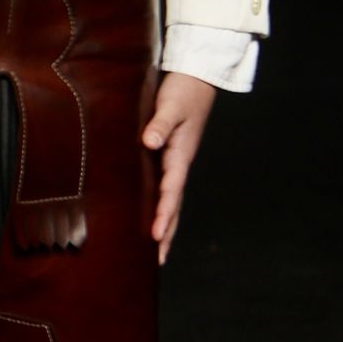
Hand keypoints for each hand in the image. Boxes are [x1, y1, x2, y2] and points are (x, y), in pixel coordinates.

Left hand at [141, 72, 215, 264]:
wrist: (194, 80)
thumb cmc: (182, 92)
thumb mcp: (171, 106)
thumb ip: (160, 124)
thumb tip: (149, 142)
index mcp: (180, 156)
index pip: (170, 192)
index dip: (163, 214)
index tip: (156, 235)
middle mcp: (178, 164)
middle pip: (174, 206)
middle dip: (168, 233)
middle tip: (158, 261)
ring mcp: (174, 163)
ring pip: (170, 200)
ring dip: (165, 225)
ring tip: (156, 251)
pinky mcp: (168, 157)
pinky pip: (162, 188)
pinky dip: (158, 207)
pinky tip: (148, 217)